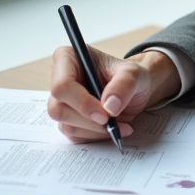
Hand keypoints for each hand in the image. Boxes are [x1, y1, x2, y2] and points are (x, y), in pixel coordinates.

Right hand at [48, 47, 179, 142]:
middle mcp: (59, 80)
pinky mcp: (68, 120)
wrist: (136, 90)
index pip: (62, 85)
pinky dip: (96, 136)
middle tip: (113, 123)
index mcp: (68, 58)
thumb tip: (109, 107)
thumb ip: (124, 85)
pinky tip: (113, 129)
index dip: (81, 102)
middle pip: (59, 109)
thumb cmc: (130, 76)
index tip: (105, 115)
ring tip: (121, 125)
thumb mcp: (134, 74)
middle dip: (88, 121)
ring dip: (96, 130)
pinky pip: (75, 135)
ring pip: (67, 125)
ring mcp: (62, 102)